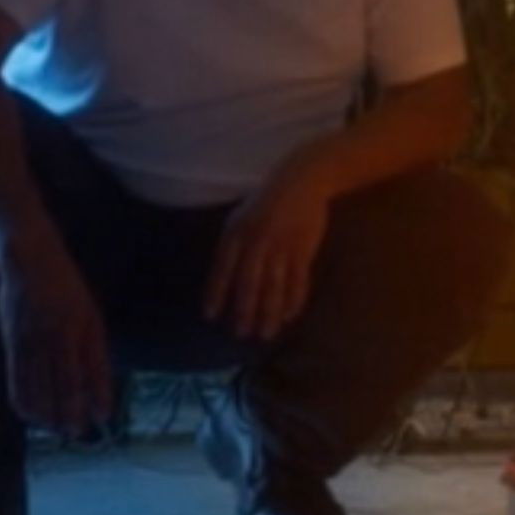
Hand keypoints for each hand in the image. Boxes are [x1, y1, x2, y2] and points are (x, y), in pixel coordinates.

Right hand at [0, 235, 113, 436]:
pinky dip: (25, 401)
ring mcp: (32, 339)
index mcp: (81, 327)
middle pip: (64, 384)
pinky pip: (16, 379)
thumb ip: (93, 349)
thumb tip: (97, 386)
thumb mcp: (89, 314)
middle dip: (71, 413)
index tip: (103, 417)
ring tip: (57, 430)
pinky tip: (31, 416)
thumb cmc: (66, 289)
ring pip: (39, 386)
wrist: (29, 261)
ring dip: (49, 413)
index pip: (91, 370)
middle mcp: (57, 335)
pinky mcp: (12, 342)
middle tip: (77, 433)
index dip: (98, 396)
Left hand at [205, 172, 332, 341]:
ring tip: (266, 333)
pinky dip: (294, 300)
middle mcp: (258, 241)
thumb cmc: (265, 200)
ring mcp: (282, 246)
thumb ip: (232, 244)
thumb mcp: (240, 216)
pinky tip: (289, 316)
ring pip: (275, 286)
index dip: (216, 292)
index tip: (211, 316)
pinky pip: (298, 280)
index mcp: (237, 231)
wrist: (302, 182)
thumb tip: (223, 278)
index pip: (223, 268)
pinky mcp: (303, 249)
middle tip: (241, 333)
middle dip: (244, 310)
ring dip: (270, 312)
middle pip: (249, 282)